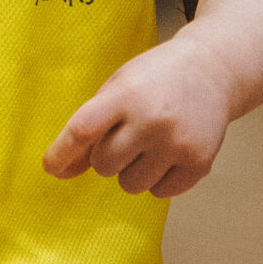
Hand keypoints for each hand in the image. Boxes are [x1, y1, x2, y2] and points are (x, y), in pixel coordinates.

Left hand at [44, 37, 234, 196]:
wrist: (211, 70)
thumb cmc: (153, 80)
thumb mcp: (117, 88)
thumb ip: (92, 125)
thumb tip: (64, 170)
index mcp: (124, 96)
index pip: (82, 130)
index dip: (61, 153)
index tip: (51, 168)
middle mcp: (151, 120)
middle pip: (104, 164)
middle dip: (105, 158)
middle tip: (123, 139)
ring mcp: (178, 143)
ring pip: (131, 184)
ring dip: (131, 172)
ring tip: (147, 146)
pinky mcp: (200, 162)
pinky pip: (161, 192)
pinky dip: (157, 181)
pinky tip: (167, 155)